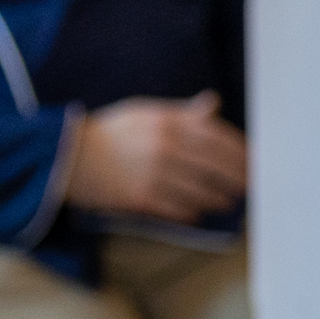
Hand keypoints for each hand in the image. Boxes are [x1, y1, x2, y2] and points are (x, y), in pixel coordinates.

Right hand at [65, 93, 248, 221]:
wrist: (66, 158)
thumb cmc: (110, 133)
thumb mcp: (145, 113)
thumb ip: (182, 112)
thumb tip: (212, 105)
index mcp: (168, 120)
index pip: (216, 135)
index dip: (239, 150)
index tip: (253, 160)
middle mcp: (165, 145)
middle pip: (214, 163)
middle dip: (236, 176)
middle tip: (251, 185)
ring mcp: (153, 172)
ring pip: (199, 188)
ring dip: (219, 197)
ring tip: (231, 202)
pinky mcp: (140, 197)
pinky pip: (176, 207)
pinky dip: (192, 211)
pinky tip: (202, 213)